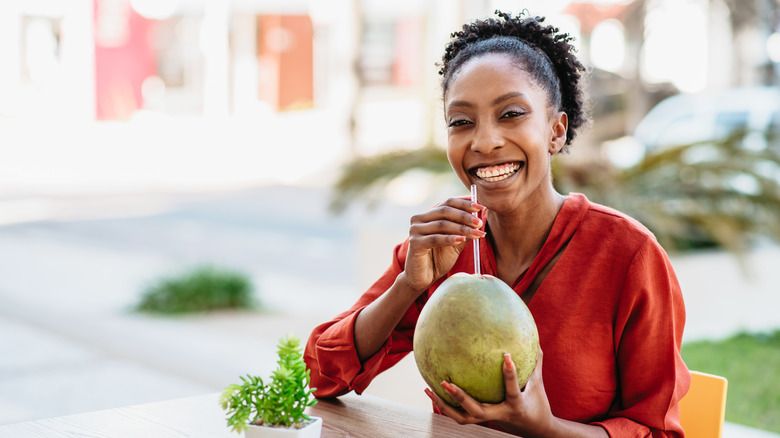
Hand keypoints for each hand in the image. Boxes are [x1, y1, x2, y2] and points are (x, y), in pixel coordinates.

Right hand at [403, 197, 485, 291]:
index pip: (448, 202)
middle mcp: (419, 219)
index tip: (481, 208)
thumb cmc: (438, 259)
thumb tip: (479, 220)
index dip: (465, 204)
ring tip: (476, 233)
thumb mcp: (455, 242)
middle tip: (479, 223)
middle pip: (445, 211)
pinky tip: (462, 240)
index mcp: (428, 215)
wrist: (423, 278)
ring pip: (442, 224)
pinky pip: (435, 239)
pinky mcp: (414, 243)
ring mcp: (415, 230)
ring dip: (461, 228)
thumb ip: (464, 231)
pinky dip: (450, 239)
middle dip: (465, 216)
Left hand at [425, 351, 553, 436]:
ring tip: (428, 389)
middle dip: (460, 397)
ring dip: (444, 405)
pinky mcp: (481, 420)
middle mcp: (500, 414)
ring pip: (462, 417)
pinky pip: (460, 415)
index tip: (506, 355)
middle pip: (476, 410)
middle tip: (445, 381)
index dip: (509, 374)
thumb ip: (535, 363)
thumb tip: (534, 339)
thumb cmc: (537, 403)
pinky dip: (445, 405)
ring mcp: (489, 419)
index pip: (512, 390)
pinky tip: (432, 391)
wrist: (535, 431)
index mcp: (516, 405)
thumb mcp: (538, 384)